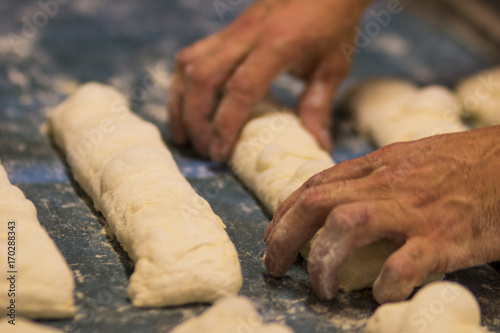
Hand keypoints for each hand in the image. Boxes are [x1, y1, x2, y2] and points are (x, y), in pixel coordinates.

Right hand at [168, 0, 369, 161]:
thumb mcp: (333, 64)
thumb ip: (320, 104)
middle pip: (203, 77)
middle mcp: (248, 35)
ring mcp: (233, 30)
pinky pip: (192, 54)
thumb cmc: (333, 21)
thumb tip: (318, 145)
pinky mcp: (226, 29)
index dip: (225, 125)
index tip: (220, 154)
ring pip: (189, 64)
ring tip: (183, 135)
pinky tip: (187, 103)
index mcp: (278, 45)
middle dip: (196, 120)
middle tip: (203, 149)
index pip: (240, 88)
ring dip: (181, 103)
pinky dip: (183, 82)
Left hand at [264, 126, 499, 302]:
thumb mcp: (407, 159)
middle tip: (274, 265)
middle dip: (285, 236)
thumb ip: (371, 177)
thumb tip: (335, 200)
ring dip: (324, 259)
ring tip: (321, 287)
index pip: (315, 185)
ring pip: (347, 225)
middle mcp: (387, 184)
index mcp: (377, 166)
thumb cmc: (461, 164)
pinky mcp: (444, 238)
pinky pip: (404, 264)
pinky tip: (380, 293)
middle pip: (317, 203)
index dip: (285, 213)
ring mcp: (414, 210)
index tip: (273, 236)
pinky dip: (385, 283)